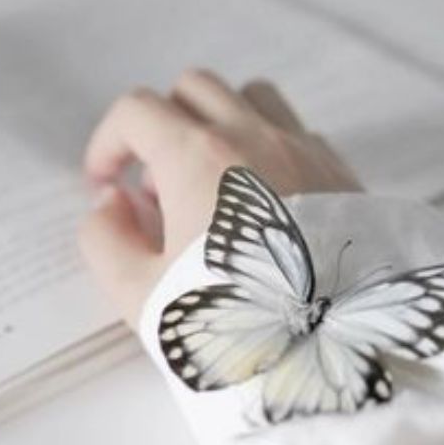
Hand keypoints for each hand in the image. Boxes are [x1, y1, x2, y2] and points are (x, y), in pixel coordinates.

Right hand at [80, 69, 361, 327]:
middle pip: (192, 90)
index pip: (136, 112)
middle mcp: (254, 138)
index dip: (107, 142)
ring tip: (209, 183)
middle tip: (159, 189)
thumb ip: (104, 240)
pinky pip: (292, 131)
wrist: (338, 354)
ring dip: (216, 124)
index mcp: (199, 159)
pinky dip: (264, 146)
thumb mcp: (143, 295)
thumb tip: (111, 203)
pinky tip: (260, 198)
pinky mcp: (339, 172)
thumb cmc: (239, 328)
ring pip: (248, 98)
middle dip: (160, 129)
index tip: (105, 181)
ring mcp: (303, 149)